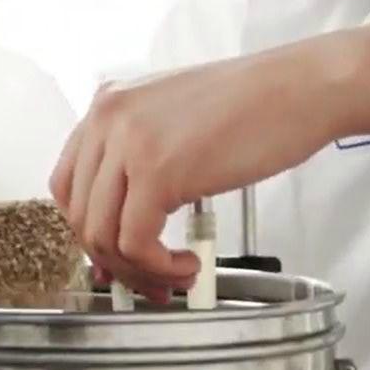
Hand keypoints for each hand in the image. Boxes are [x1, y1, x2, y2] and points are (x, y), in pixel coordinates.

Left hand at [48, 25, 369, 298]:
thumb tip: (126, 224)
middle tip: (150, 281)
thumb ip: (141, 161)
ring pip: (103, 235)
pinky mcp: (157, 171)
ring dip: (139, 271)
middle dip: (113, 261)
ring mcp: (128, 143)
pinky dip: (159, 267)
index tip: (116, 258)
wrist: (300, 88)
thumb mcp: (175, 120)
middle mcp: (107, 119)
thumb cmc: (254, 105)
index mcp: (108, 105)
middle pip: (81, 214)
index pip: (69, 183)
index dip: (90, 230)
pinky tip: (189, 265)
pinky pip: (135, 242)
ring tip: (176, 277)